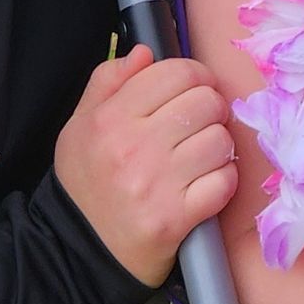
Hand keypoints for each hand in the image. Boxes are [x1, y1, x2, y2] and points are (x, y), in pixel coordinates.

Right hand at [54, 47, 238, 285]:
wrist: (78, 252)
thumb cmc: (86, 183)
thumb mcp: (80, 126)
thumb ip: (107, 82)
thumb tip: (145, 52)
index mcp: (109, 118)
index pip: (177, 73)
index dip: (196, 76)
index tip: (196, 89)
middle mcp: (133, 147)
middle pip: (206, 102)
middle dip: (211, 110)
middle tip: (199, 125)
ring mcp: (157, 184)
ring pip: (221, 140)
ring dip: (219, 147)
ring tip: (200, 157)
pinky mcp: (177, 218)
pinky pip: (226, 181)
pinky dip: (223, 181)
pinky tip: (205, 184)